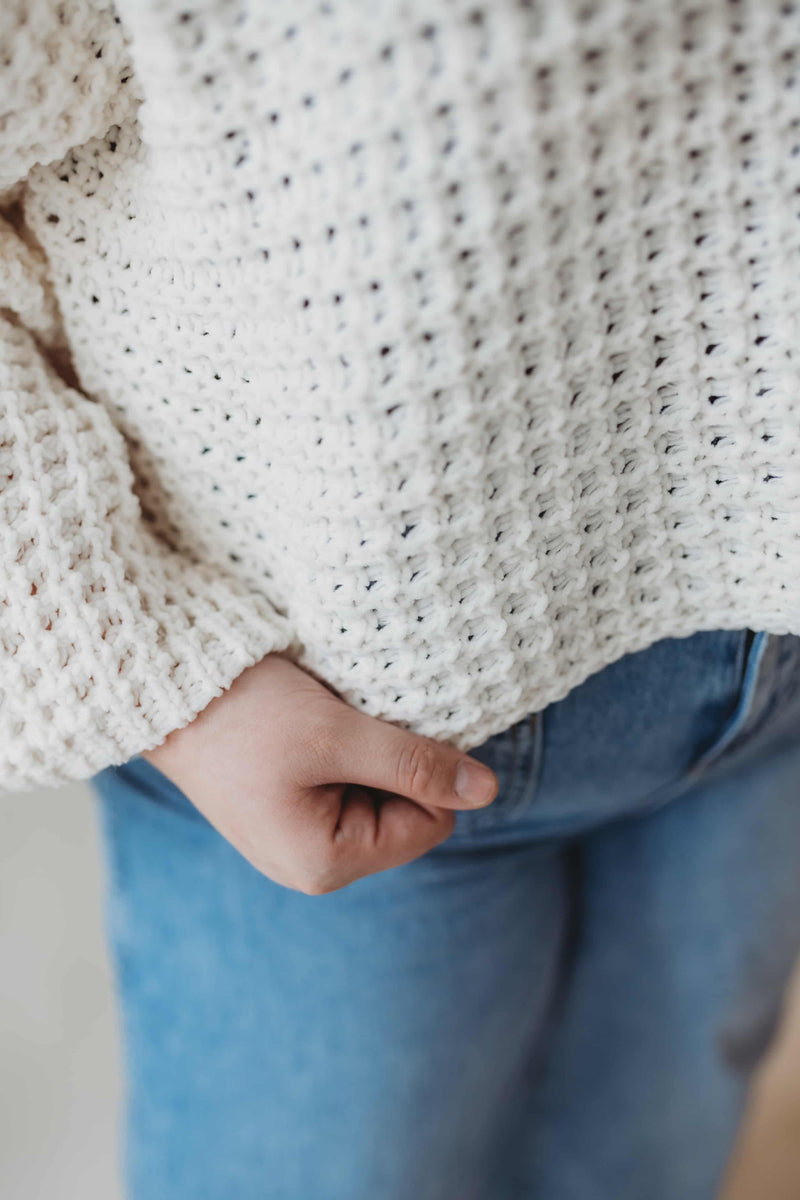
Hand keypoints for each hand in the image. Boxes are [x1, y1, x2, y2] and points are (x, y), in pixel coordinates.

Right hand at [142, 652, 498, 893]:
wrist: (166, 692)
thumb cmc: (247, 715)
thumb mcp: (338, 735)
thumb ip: (414, 763)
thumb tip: (487, 790)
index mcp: (326, 864)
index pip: (431, 824)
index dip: (429, 772)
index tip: (394, 727)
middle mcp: (311, 866)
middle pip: (405, 814)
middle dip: (394, 765)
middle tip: (353, 722)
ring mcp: (295, 842)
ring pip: (376, 797)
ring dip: (367, 755)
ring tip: (326, 723)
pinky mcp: (284, 814)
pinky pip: (343, 788)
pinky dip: (341, 754)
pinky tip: (311, 728)